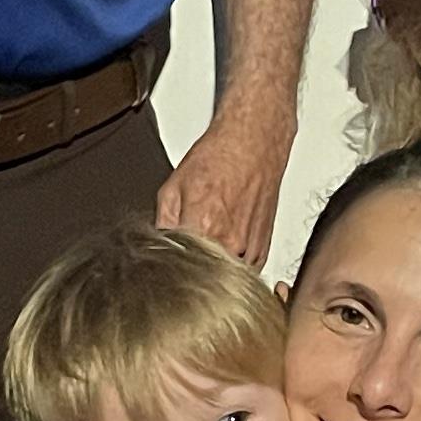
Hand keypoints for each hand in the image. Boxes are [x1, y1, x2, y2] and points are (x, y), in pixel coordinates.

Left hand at [157, 102, 294, 267]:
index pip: (178, 265)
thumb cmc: (218, 158)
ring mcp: (249, 249)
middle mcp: (229, 242)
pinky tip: (226, 245)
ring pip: (223, 276)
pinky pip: (242, 273)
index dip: (169, 264)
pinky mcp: (263, 251)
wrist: (253, 144)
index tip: (167, 262)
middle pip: (201, 274)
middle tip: (187, 249)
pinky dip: (231, 265)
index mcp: (202, 227)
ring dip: (212, 267)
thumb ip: (162, 223)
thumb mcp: (173, 187)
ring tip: (210, 242)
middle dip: (191, 266)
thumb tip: (157, 246)